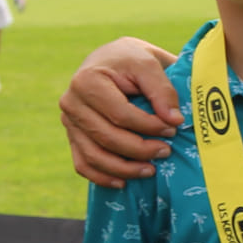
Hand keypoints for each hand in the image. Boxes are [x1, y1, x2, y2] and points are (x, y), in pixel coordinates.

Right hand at [60, 39, 181, 187]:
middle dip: (139, 149)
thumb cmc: (131, 60)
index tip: (173, 129)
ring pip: (93, 156)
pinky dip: (101, 177)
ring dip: (123, 169)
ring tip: (150, 170)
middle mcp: (71, 102)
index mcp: (87, 81)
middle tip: (166, 152)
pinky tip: (123, 183)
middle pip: (106, 137)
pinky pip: (82, 163)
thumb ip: (161, 89)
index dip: (148, 126)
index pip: (119, 114)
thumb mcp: (148, 63)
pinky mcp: (72, 136)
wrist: (110, 60)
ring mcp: (69, 122)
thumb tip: (174, 121)